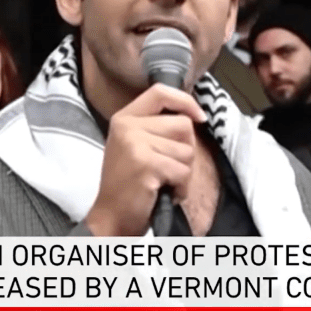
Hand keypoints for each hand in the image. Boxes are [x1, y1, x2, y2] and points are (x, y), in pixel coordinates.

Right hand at [85, 84, 206, 236]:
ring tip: (163, 182)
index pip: (160, 92)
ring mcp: (135, 144)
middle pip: (183, 125)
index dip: (185, 101)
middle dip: (186, 150)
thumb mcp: (134, 145)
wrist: (111, 217)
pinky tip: (164, 193)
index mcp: (124, 118)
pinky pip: (183, 171)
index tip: (200, 117)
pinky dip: (181, 187)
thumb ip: (155, 126)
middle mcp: (127, 126)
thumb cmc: (128, 184)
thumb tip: (194, 114)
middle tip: (168, 167)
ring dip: (183, 172)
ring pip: (187, 150)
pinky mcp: (146, 164)